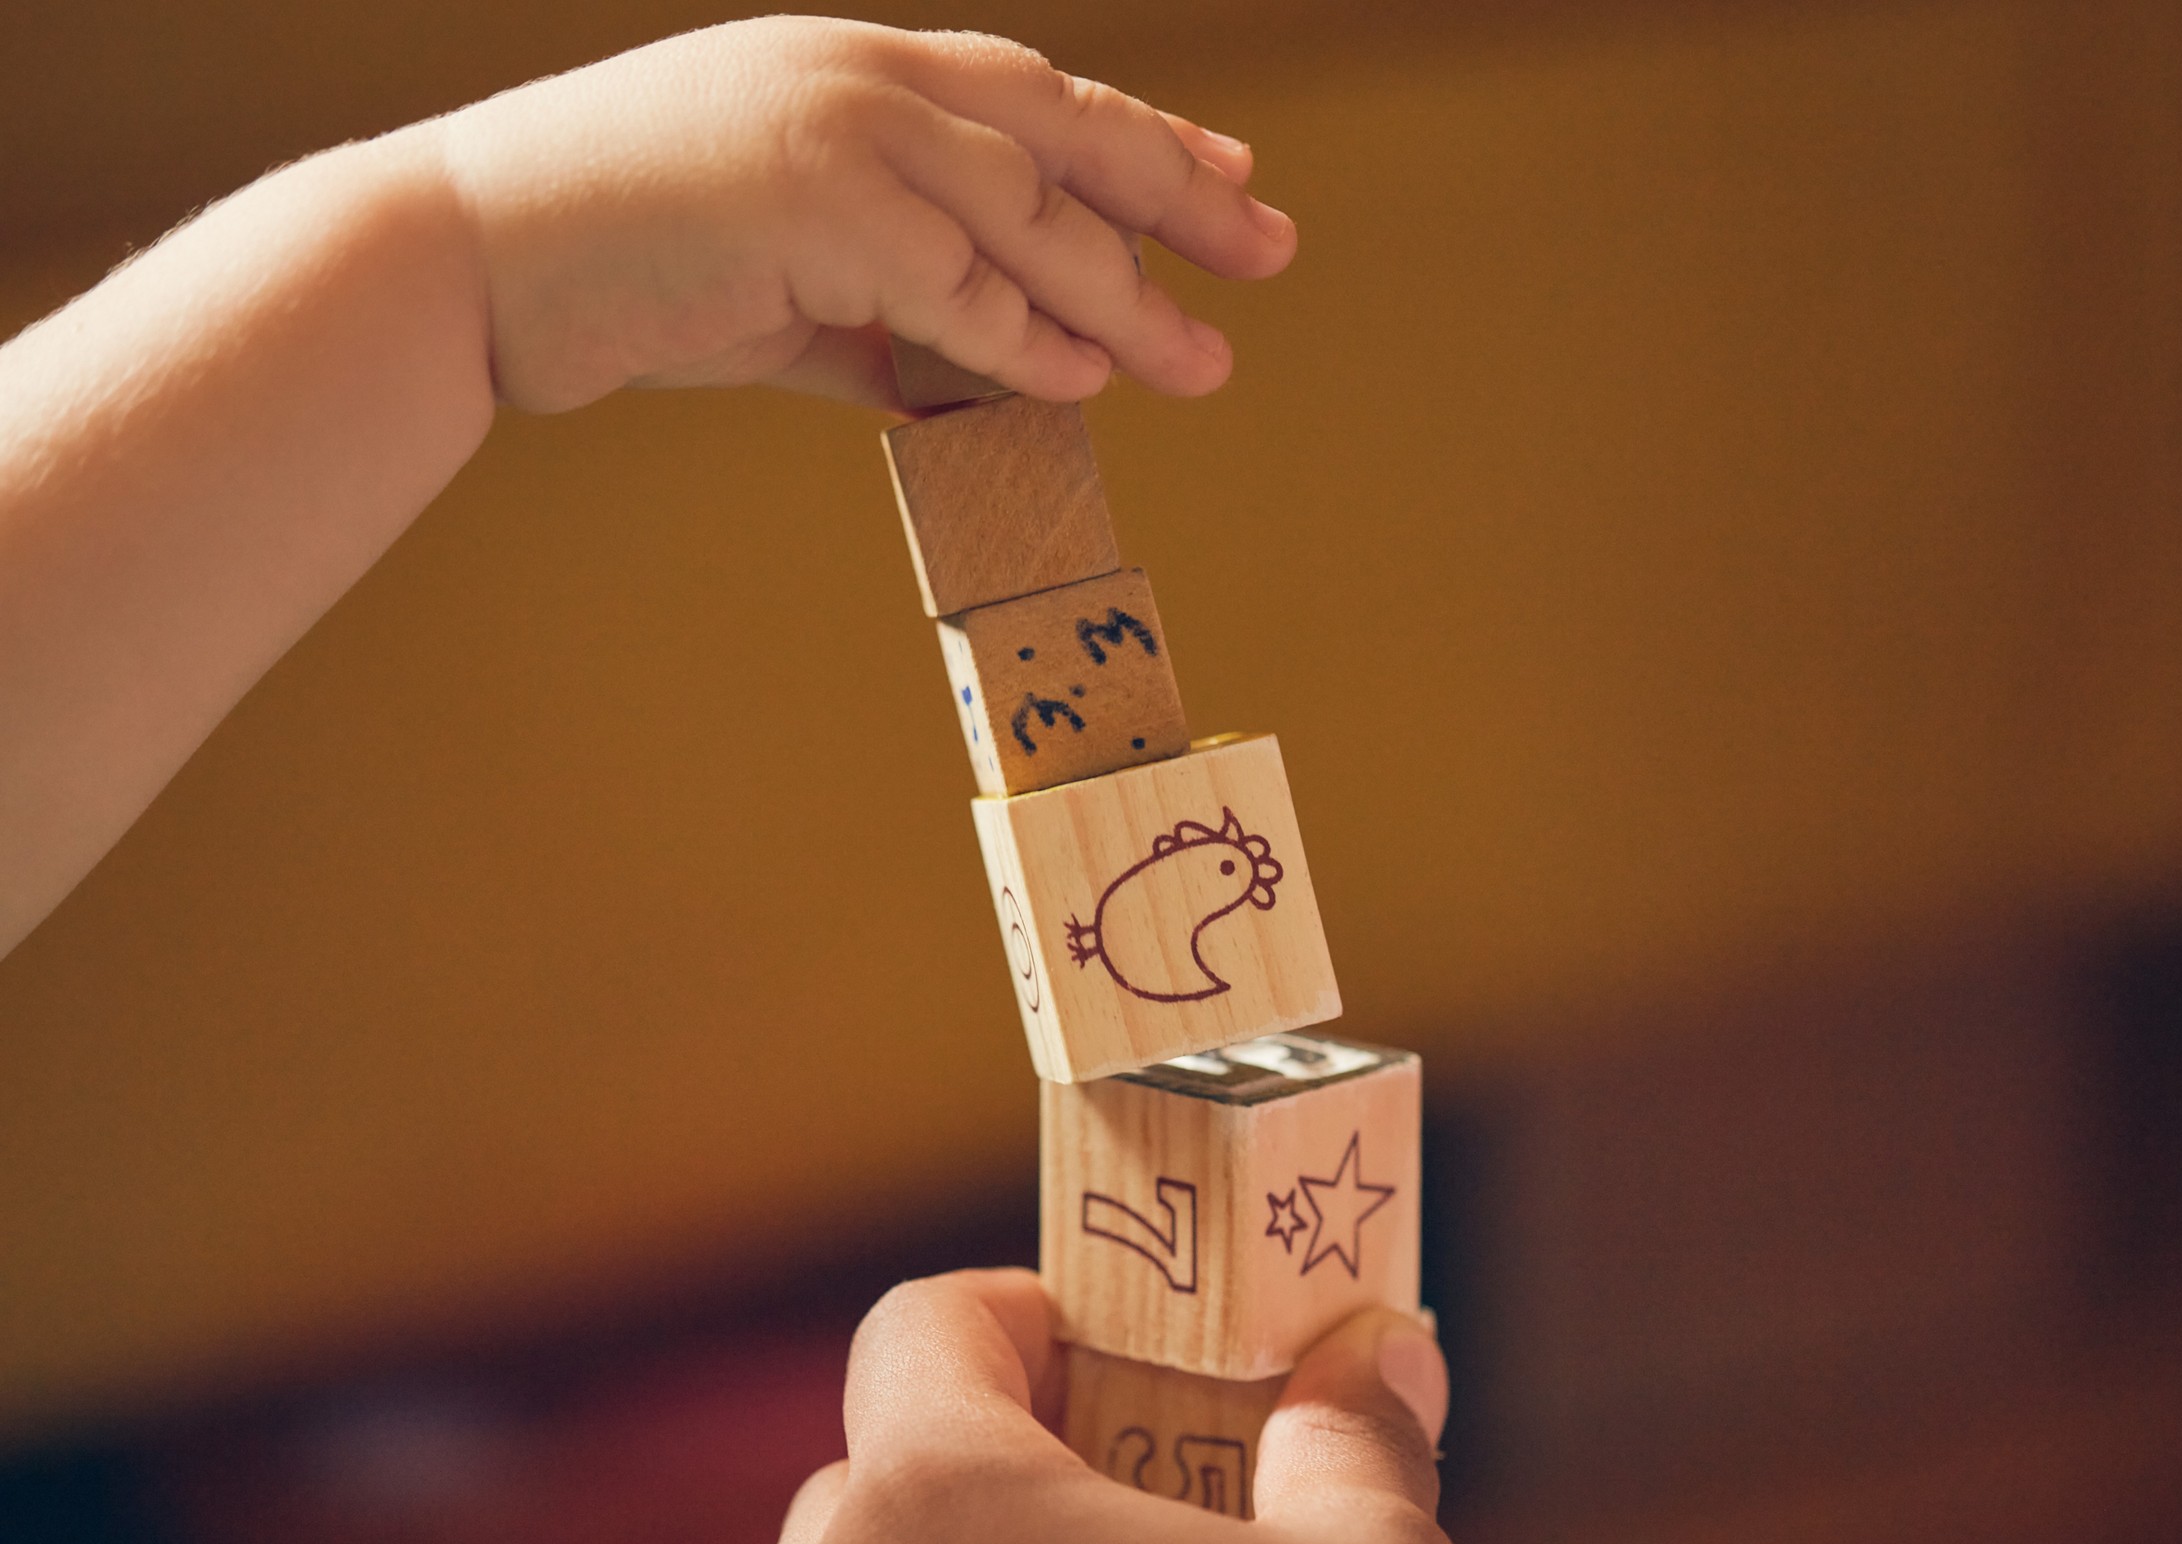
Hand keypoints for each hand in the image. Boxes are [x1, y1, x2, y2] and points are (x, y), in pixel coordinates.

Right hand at [435, 17, 1299, 413]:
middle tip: (1270, 246)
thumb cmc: (617, 272)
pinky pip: (956, 281)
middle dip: (1176, 190)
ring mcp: (834, 127)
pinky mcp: (810, 200)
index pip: (1027, 94)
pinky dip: (1025, 336)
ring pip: (1026, 209)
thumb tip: (960, 392)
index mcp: (850, 75)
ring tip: (1203, 357)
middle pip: (1059, 126)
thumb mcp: (777, 289)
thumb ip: (879, 326)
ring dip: (1124, 291)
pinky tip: (1089, 380)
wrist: (473, 261)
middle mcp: (856, 77)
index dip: (1135, 138)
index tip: (1221, 178)